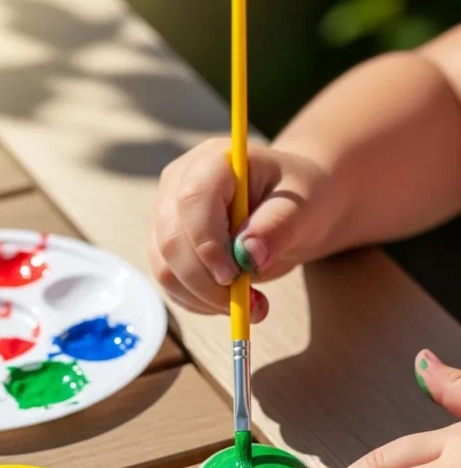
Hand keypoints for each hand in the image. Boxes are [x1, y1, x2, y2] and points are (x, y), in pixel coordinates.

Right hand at [149, 137, 343, 320]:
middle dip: (206, 282)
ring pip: (165, 269)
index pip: (192, 200)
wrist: (292, 211)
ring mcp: (166, 217)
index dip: (208, 243)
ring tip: (250, 305)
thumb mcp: (302, 209)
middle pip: (171, 240)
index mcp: (213, 161)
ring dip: (204, 298)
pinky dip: (200, 303)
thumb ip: (277, 227)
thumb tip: (247, 257)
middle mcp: (178, 185)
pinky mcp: (166, 249)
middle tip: (250, 303)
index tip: (235, 276)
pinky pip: (171, 285)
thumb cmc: (299, 200)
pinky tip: (233, 300)